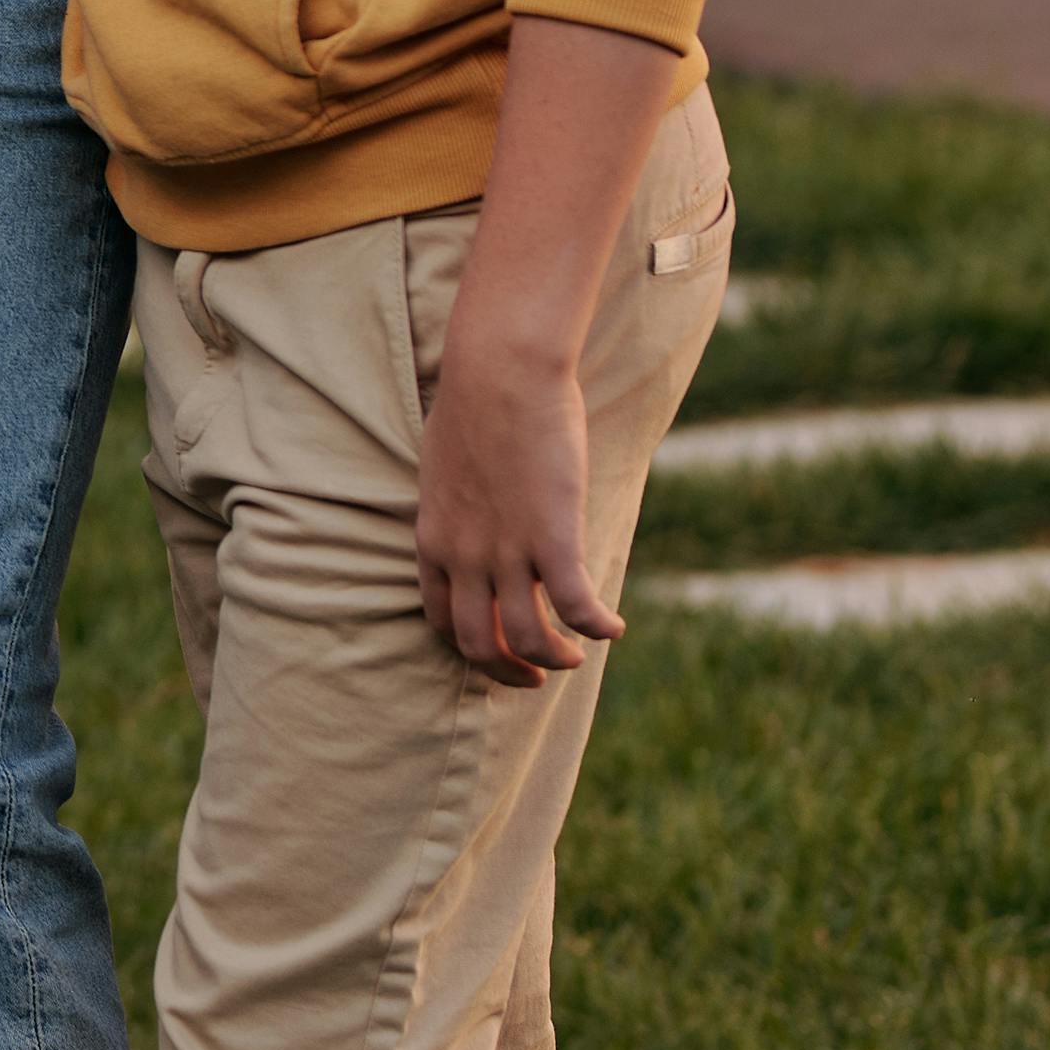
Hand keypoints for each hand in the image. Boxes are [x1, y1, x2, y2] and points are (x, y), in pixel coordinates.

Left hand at [413, 328, 619, 684]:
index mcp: (434, 539)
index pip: (440, 617)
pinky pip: (577, 606)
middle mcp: (464, 555)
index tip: (500, 651)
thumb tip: (477, 517)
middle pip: (478, 642)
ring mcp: (506, 550)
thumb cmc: (476, 405)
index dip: (470, 646)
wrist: (498, 372)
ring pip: (530, 637)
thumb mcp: (446, 468)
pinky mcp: (552, 536)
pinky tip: (615, 628)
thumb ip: (459, 507)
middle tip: (537, 678)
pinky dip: (598, 627)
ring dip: (557, 658)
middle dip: (509, 670)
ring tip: (579, 656)